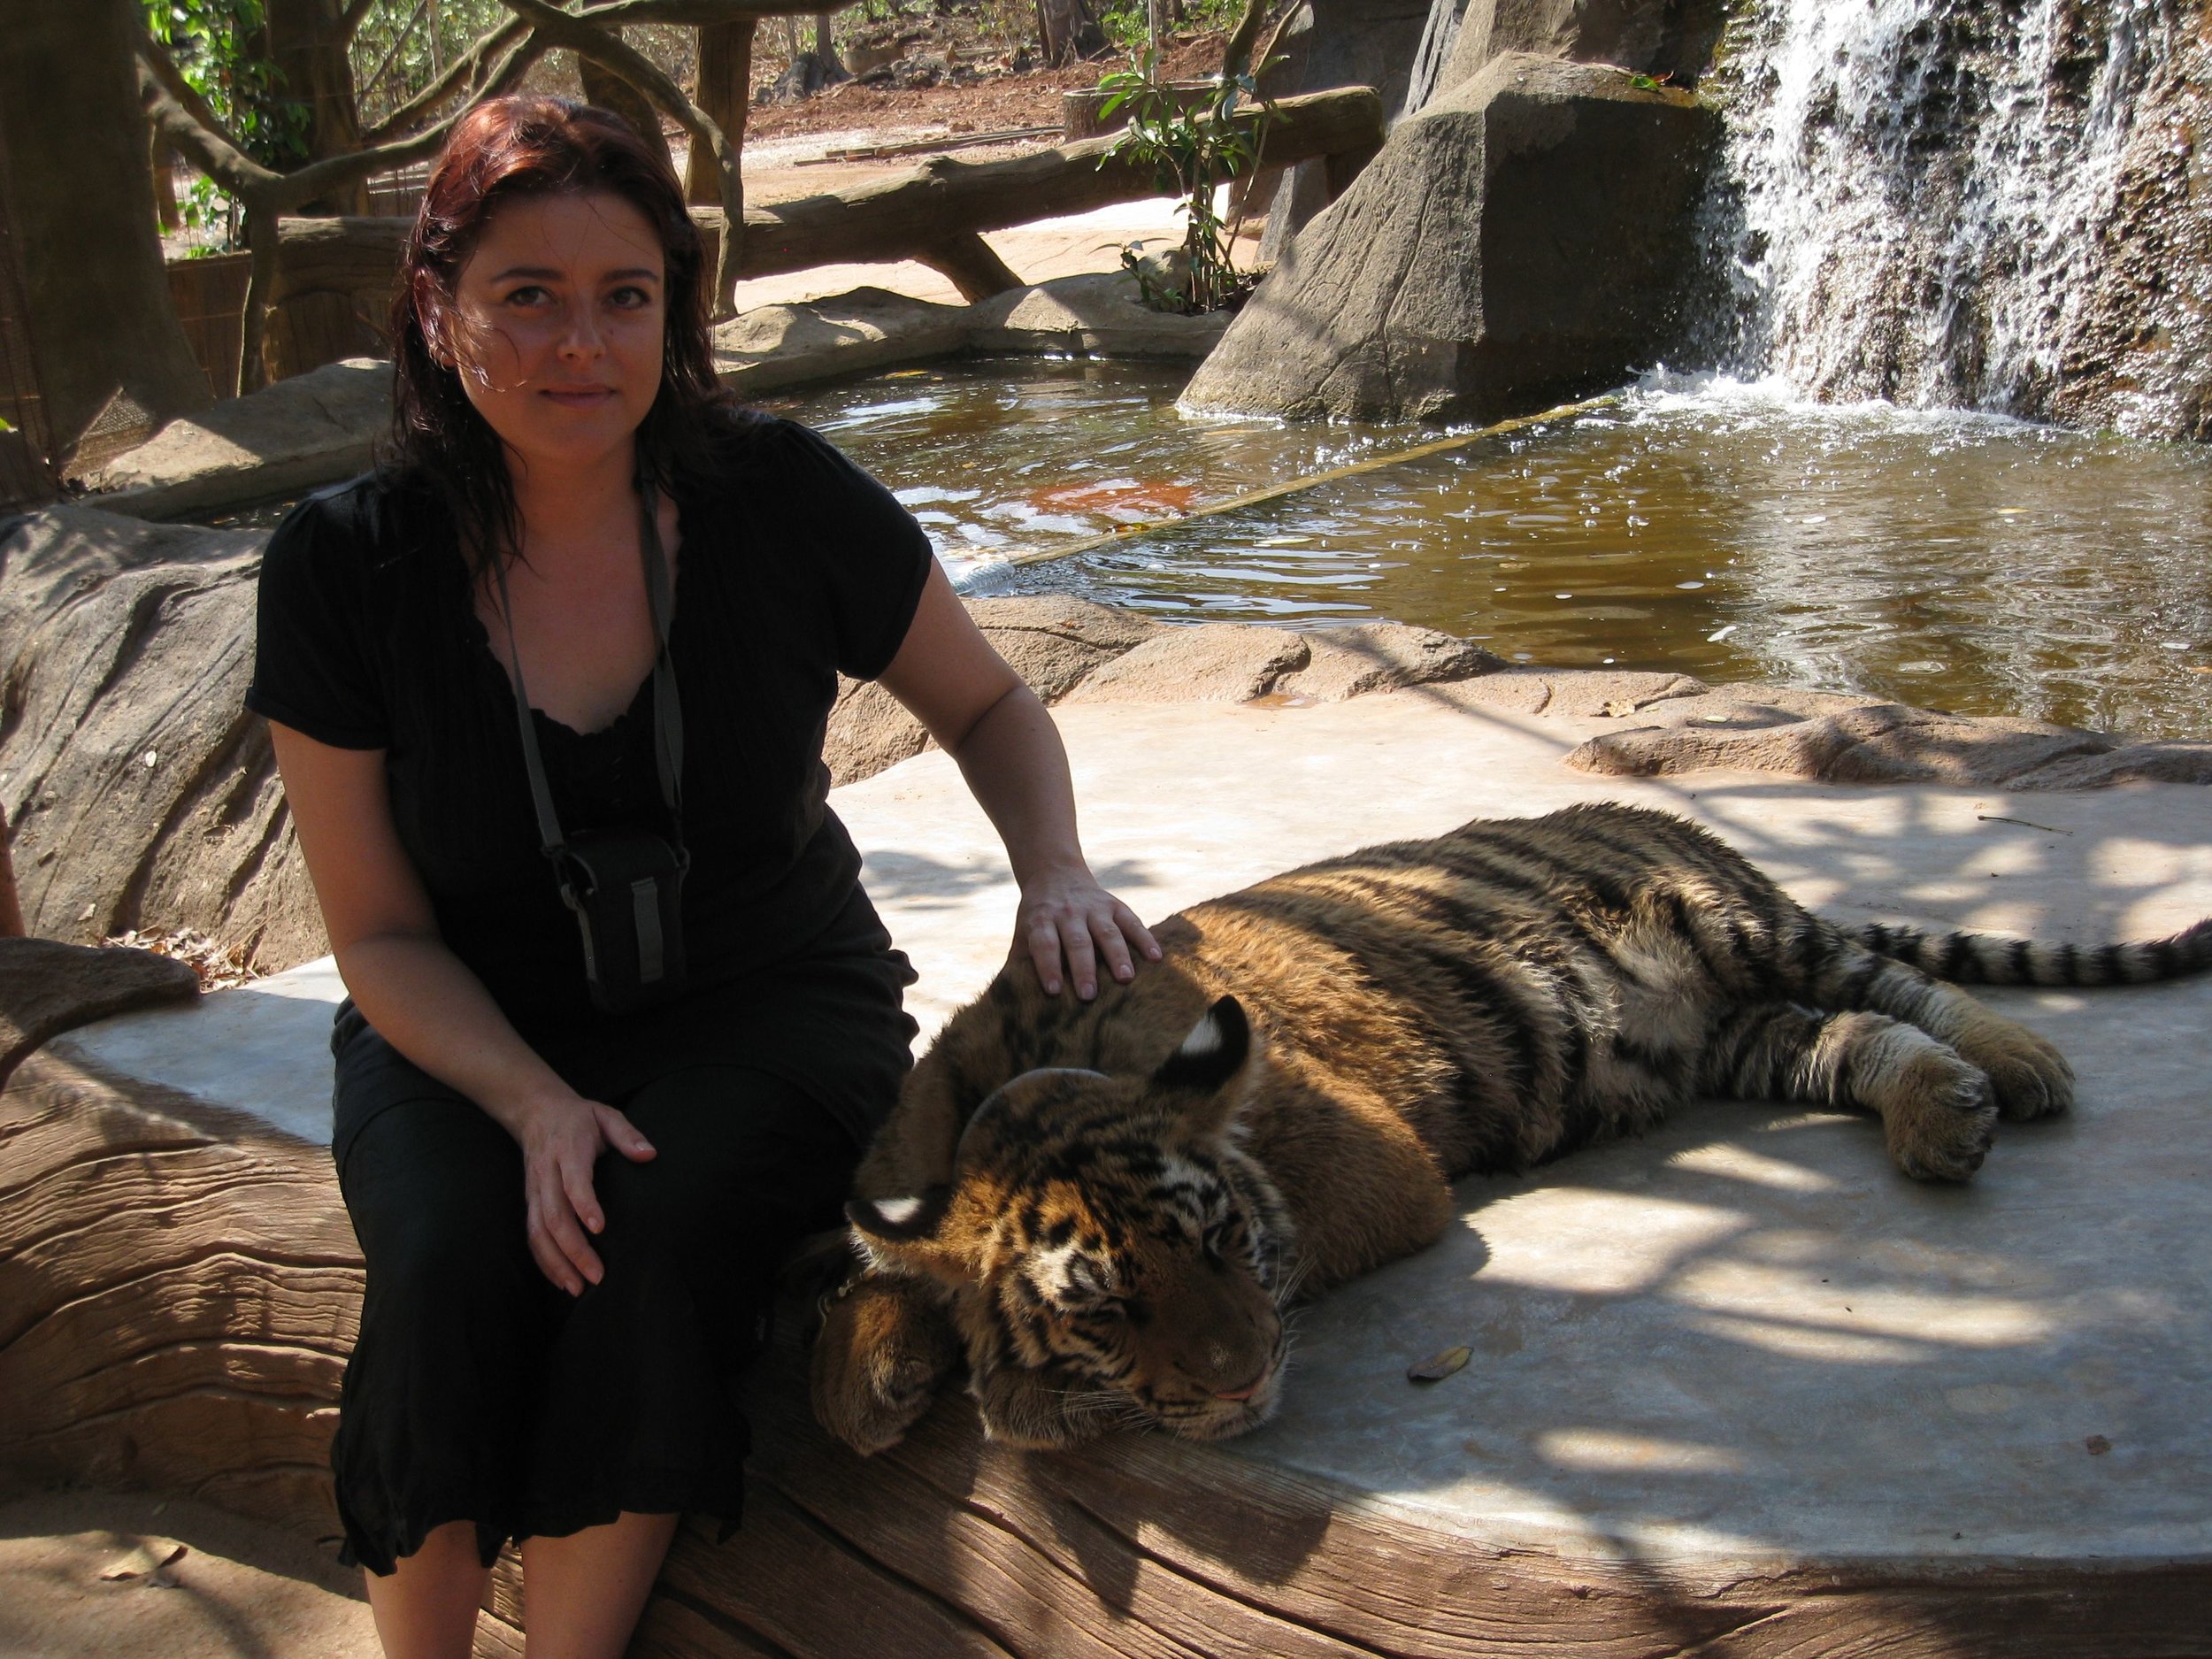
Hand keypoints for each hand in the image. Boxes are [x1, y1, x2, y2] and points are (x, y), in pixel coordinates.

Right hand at [510, 1088, 656, 1294]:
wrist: (536, 1111)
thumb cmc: (579, 1117)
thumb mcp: (606, 1115)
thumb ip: (628, 1135)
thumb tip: (649, 1154)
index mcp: (567, 1150)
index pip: (573, 1181)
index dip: (585, 1204)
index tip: (601, 1227)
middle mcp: (547, 1173)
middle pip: (554, 1216)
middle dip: (574, 1249)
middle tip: (597, 1275)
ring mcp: (535, 1190)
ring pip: (538, 1231)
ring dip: (556, 1262)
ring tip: (578, 1288)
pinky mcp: (530, 1201)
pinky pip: (532, 1235)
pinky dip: (544, 1260)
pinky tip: (561, 1280)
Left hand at [1015, 865, 1160, 998]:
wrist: (1056, 873)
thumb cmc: (1038, 915)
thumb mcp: (1023, 930)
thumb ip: (1018, 960)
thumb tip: (1006, 997)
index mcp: (1042, 920)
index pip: (1045, 944)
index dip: (1048, 966)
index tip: (1054, 991)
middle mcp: (1068, 912)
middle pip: (1077, 941)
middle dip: (1083, 968)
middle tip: (1089, 995)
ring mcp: (1094, 908)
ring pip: (1107, 932)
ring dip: (1117, 955)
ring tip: (1126, 979)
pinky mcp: (1115, 905)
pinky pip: (1132, 921)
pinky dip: (1145, 938)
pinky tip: (1156, 957)